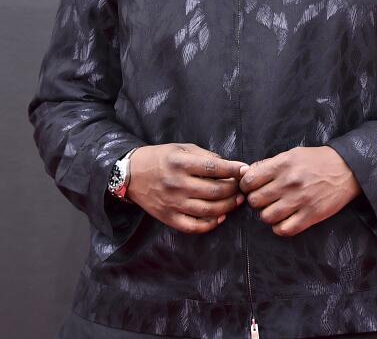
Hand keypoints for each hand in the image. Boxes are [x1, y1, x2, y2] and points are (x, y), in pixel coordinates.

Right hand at [125, 143, 245, 233]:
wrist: (132, 175)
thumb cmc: (161, 158)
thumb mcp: (181, 149)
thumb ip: (205, 156)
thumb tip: (231, 166)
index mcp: (180, 163)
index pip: (213, 168)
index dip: (233, 170)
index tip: (245, 170)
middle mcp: (177, 184)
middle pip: (215, 191)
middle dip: (234, 189)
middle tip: (242, 187)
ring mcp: (173, 203)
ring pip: (209, 210)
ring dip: (228, 206)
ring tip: (236, 201)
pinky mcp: (169, 218)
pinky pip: (194, 226)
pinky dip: (211, 224)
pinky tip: (220, 217)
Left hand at [239, 146, 360, 236]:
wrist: (347, 170)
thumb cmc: (316, 161)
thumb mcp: (292, 154)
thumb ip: (268, 165)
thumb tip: (244, 174)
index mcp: (283, 165)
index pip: (249, 181)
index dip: (246, 186)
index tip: (252, 188)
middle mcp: (289, 182)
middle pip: (255, 201)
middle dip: (257, 201)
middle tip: (265, 199)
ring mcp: (300, 200)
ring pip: (267, 217)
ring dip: (268, 215)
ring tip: (275, 209)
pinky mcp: (311, 215)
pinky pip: (284, 229)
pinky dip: (280, 228)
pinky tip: (284, 220)